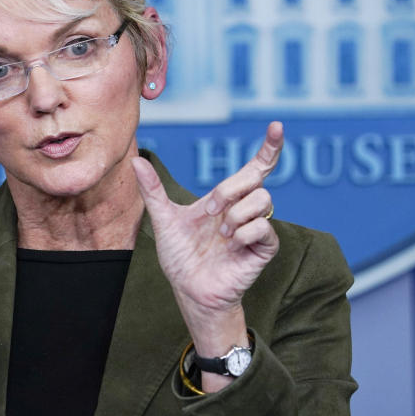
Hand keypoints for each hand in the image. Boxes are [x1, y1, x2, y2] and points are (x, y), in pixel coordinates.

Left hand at [132, 122, 282, 356]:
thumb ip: (153, 191)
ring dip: (235, 215)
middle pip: (255, 179)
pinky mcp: (263, 249)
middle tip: (209, 212)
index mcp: (226, 199)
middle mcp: (244, 209)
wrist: (188, 289)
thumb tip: (136, 161)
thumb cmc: (180, 256)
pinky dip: (243, 233)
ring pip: (263, 200)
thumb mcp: (164, 220)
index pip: (255, 167)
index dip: (269, 147)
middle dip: (230, 190)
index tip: (277, 126)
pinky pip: (264, 228)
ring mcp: (256, 228)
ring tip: (220, 234)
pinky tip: (230, 244)